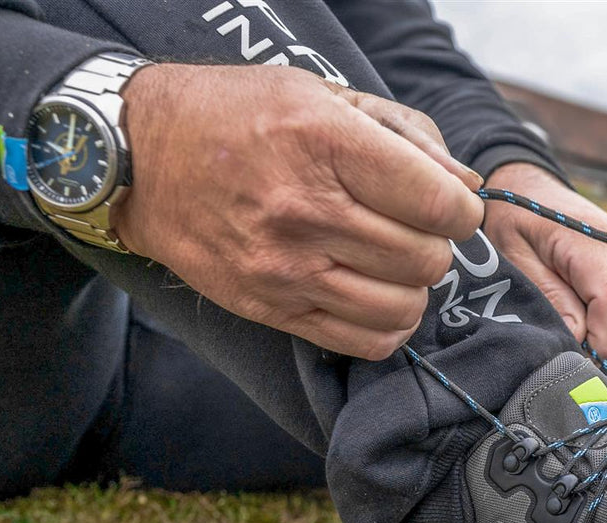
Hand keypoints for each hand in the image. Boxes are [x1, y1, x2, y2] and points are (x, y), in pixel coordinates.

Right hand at [113, 64, 484, 359]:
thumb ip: (407, 135)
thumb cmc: (240, 116)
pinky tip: (374, 295)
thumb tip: (466, 186)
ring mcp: (284, 266)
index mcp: (323, 142)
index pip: (437, 202)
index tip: (449, 204)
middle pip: (426, 259)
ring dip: (413, 288)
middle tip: (412, 230)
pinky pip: (366, 342)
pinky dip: (387, 325)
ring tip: (391, 262)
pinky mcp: (271, 307)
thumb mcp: (323, 95)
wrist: (140, 157)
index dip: (460, 209)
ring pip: (403, 306)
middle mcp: (303, 209)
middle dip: (435, 245)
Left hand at [482, 163, 606, 356]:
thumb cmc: (518, 220)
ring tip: (567, 297)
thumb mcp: (515, 256)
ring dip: (598, 325)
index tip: (570, 349)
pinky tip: (581, 292)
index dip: (598, 339)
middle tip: (558, 318)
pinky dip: (605, 314)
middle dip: (592, 336)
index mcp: (594, 241)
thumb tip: (578, 337)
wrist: (536, 191)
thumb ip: (549, 295)